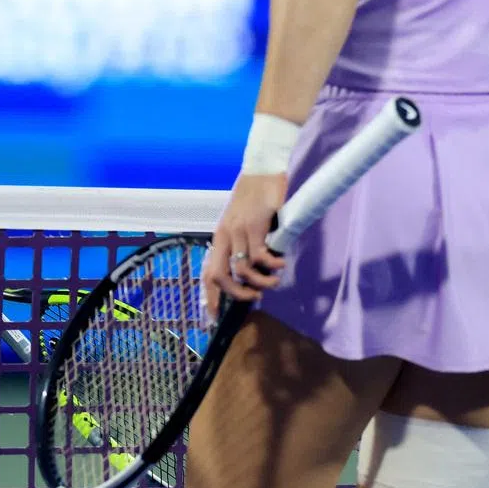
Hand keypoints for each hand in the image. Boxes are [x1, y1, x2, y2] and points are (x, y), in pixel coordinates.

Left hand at [201, 173, 286, 319]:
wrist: (261, 170)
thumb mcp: (241, 222)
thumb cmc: (254, 196)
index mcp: (220, 237)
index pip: (208, 272)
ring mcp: (238, 231)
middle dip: (237, 294)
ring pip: (243, 269)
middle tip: (255, 296)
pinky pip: (261, 255)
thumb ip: (243, 243)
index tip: (214, 317)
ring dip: (261, 281)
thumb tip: (250, 271)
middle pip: (220, 276)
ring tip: (274, 280)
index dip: (210, 297)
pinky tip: (280, 263)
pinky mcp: (254, 225)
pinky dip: (272, 264)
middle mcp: (224, 236)